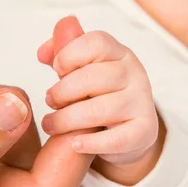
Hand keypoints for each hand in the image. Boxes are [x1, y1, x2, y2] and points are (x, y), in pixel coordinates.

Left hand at [38, 17, 159, 166]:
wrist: (130, 130)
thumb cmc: (100, 94)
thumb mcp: (82, 70)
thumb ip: (60, 54)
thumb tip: (43, 53)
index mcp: (119, 53)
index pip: (97, 43)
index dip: (70, 54)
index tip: (56, 68)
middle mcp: (135, 74)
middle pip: (94, 77)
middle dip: (64, 91)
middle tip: (49, 101)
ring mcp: (142, 102)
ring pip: (100, 109)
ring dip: (68, 119)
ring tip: (51, 124)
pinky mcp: (144, 131)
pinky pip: (116, 139)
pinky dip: (91, 143)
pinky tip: (74, 144)